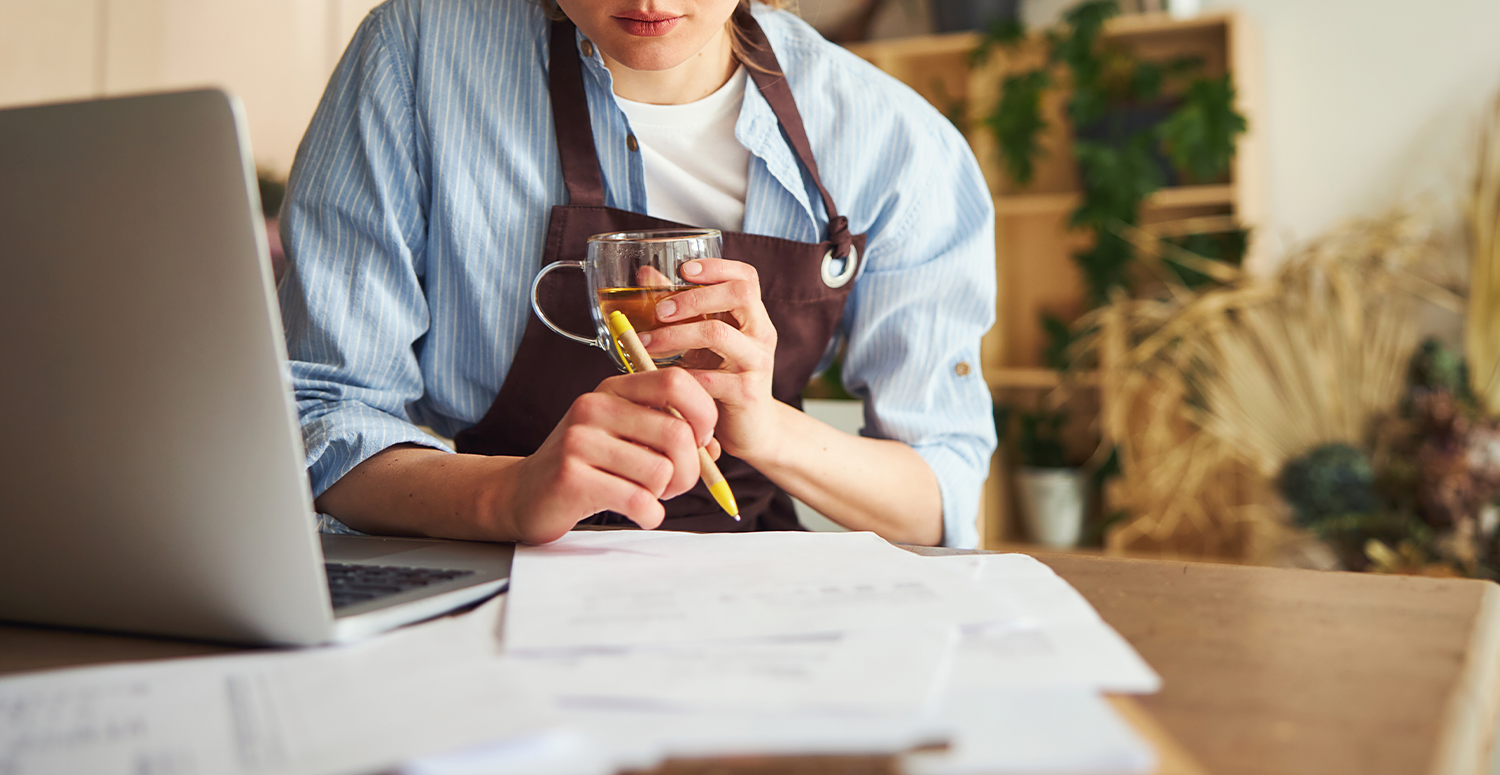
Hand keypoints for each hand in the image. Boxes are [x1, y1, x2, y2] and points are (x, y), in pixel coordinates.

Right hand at [505, 368, 718, 542]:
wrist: (521, 494)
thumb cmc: (585, 466)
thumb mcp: (624, 437)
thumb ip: (668, 434)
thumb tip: (715, 449)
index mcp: (613, 389)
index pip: (676, 382)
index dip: (703, 414)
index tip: (701, 441)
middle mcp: (594, 407)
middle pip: (677, 434)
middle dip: (690, 469)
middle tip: (675, 484)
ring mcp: (579, 441)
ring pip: (661, 472)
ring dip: (665, 495)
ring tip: (647, 497)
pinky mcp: (572, 478)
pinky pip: (639, 500)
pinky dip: (650, 515)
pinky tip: (639, 513)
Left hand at [641, 258, 778, 461]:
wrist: (753, 430)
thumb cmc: (724, 380)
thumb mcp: (703, 342)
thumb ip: (680, 309)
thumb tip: (646, 275)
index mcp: (752, 318)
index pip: (746, 278)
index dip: (717, 267)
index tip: (684, 269)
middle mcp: (761, 335)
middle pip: (738, 294)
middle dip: (693, 297)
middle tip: (659, 310)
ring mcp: (756, 363)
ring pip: (718, 334)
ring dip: (675, 334)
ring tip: (646, 343)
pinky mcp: (746, 393)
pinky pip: (709, 378)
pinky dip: (680, 375)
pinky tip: (660, 377)